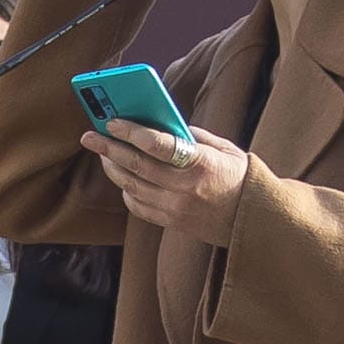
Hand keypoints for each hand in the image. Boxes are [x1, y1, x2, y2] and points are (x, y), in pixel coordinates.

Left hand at [89, 116, 246, 240]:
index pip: (158, 145)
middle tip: (89, 136)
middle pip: (137, 166)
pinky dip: (126, 190)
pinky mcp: (172, 222)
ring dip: (112, 168)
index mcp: (201, 163)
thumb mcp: (223, 148)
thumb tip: (160, 124)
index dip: (131, 131)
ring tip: (102, 153)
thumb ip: (192, 135)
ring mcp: (176, 208)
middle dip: (108, 148)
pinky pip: (138, 207)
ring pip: (131, 187)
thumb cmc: (239, 177)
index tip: (111, 121)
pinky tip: (122, 177)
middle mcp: (185, 188)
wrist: (254, 220)